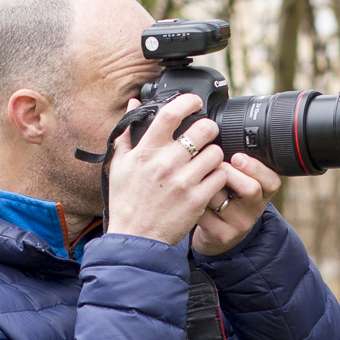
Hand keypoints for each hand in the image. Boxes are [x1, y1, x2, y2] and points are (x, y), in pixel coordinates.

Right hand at [105, 94, 259, 246]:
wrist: (136, 238)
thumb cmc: (126, 201)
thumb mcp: (119, 165)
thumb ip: (127, 132)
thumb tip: (133, 103)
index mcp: (146, 151)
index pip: (171, 114)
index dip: (188, 101)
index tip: (195, 102)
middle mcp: (166, 163)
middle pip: (203, 129)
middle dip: (209, 128)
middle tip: (207, 134)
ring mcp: (184, 182)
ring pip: (216, 153)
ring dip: (214, 154)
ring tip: (206, 161)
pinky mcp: (197, 199)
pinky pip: (220, 176)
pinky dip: (218, 176)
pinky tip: (209, 179)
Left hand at [193, 150, 279, 256]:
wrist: (217, 235)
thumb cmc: (226, 199)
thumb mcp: (237, 182)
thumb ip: (236, 163)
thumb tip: (218, 134)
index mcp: (263, 192)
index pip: (272, 180)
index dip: (256, 167)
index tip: (237, 157)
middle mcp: (255, 209)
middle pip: (251, 188)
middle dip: (228, 173)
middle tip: (214, 165)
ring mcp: (240, 224)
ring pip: (221, 198)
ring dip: (204, 185)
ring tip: (196, 180)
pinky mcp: (222, 235)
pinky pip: (204, 212)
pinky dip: (192, 201)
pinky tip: (188, 197)